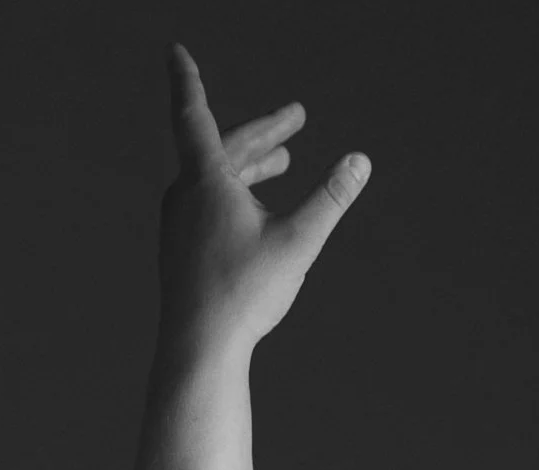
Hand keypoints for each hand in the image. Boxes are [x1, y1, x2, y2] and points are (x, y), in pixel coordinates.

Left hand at [158, 43, 370, 361]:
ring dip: (250, 164)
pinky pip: (206, 206)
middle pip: (223, 148)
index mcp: (205, 181)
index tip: (176, 51)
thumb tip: (361, 162)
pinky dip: (235, 194)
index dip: (187, 79)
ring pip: (215, 178)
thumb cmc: (244, 295)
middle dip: (262, 132)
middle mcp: (183, 196)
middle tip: (296, 119)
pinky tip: (257, 214)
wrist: (199, 349)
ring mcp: (177, 225)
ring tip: (282, 162)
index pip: (192, 113)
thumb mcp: (297, 242)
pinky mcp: (180, 251)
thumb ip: (330, 199)